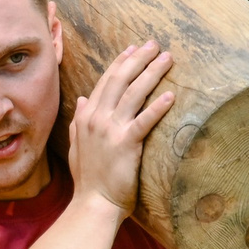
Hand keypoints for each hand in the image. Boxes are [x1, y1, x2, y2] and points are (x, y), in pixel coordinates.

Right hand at [65, 41, 175, 218]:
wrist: (93, 204)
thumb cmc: (88, 180)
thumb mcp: (76, 146)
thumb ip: (78, 121)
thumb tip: (82, 99)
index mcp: (86, 117)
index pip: (105, 81)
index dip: (121, 62)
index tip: (134, 49)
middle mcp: (96, 119)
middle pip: (120, 79)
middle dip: (138, 59)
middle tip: (154, 44)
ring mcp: (110, 130)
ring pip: (134, 93)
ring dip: (152, 73)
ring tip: (167, 59)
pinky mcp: (126, 144)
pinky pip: (144, 120)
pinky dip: (158, 107)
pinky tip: (172, 95)